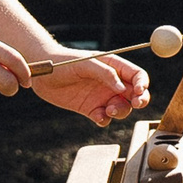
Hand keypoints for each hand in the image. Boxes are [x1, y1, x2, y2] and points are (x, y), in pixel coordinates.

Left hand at [33, 52, 149, 126]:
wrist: (41, 74)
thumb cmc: (63, 62)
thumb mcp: (85, 64)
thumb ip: (105, 73)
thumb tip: (122, 88)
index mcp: (114, 66)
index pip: (137, 75)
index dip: (142, 83)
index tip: (138, 91)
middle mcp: (111, 82)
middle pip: (135, 93)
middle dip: (140, 99)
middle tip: (136, 104)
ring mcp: (102, 97)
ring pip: (122, 108)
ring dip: (121, 111)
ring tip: (109, 110)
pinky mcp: (90, 109)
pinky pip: (104, 118)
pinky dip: (104, 120)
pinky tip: (97, 116)